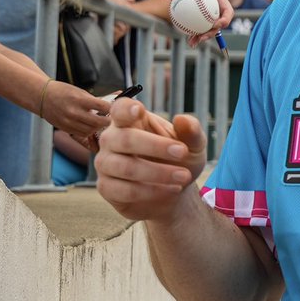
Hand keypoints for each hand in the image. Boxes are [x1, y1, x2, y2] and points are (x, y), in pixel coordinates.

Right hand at [39, 80, 110, 139]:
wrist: (42, 96)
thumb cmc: (64, 91)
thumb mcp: (81, 92)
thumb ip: (99, 98)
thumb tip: (120, 94)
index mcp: (80, 100)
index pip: (103, 107)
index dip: (113, 109)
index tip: (117, 110)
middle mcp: (74, 112)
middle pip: (99, 122)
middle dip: (108, 122)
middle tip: (114, 121)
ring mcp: (68, 122)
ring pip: (91, 130)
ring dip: (99, 128)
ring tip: (102, 124)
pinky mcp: (65, 128)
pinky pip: (82, 134)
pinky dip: (89, 132)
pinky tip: (92, 127)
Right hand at [95, 98, 206, 222]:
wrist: (173, 192)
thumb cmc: (178, 161)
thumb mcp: (193, 145)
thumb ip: (191, 131)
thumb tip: (182, 119)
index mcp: (131, 121)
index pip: (119, 109)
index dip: (126, 109)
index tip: (138, 110)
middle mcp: (112, 139)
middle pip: (125, 139)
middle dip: (156, 146)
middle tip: (183, 152)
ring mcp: (106, 163)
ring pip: (125, 167)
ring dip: (158, 173)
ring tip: (184, 176)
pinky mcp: (106, 187)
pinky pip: (124, 190)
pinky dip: (151, 191)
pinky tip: (171, 189)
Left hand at [165, 0, 232, 39]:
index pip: (228, 10)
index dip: (225, 20)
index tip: (215, 25)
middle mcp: (218, 6)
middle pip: (220, 23)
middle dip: (213, 33)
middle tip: (201, 37)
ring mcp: (212, 13)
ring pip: (211, 29)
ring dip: (203, 37)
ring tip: (192, 43)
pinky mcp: (204, 18)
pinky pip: (202, 28)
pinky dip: (196, 34)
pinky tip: (188, 40)